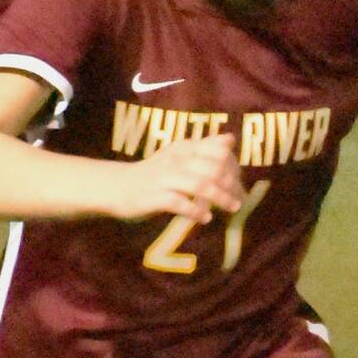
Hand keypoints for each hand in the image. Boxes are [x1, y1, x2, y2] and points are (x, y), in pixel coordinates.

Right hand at [118, 133, 244, 225]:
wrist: (118, 186)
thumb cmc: (156, 173)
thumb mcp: (179, 155)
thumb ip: (205, 148)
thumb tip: (231, 139)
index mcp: (184, 147)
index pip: (219, 150)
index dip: (234, 166)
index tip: (238, 181)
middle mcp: (176, 159)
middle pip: (214, 168)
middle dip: (232, 185)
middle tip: (239, 199)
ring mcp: (165, 178)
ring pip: (201, 185)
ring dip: (221, 198)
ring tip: (232, 208)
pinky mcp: (155, 197)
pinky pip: (181, 203)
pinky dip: (196, 212)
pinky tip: (205, 218)